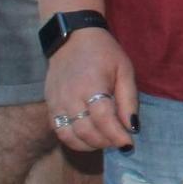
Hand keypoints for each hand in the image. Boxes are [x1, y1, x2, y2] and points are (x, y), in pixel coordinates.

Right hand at [45, 28, 137, 151]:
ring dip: (89, 145)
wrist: (72, 39)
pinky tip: (88, 137)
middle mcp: (70, 97)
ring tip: (105, 140)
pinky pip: (59, 131)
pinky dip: (74, 140)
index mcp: (92, 84)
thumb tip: (132, 127)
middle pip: (85, 131)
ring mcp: (57, 103)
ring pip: (69, 136)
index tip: (128, 144)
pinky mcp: (50, 106)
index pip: (103, 118)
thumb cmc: (104, 53)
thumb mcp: (124, 69)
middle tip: (119, 141)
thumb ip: (129, 99)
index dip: (116, 135)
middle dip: (105, 142)